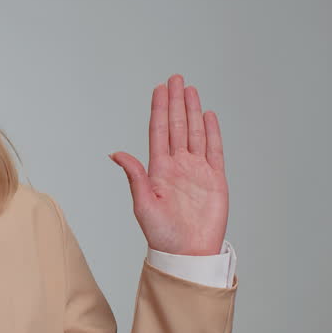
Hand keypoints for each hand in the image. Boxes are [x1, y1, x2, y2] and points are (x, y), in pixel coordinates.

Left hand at [108, 74, 228, 255]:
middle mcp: (178, 166)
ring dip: (192, 111)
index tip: (160, 89)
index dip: (159, 110)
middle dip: (176, 102)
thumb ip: (134, 176)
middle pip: (177, 126)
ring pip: (195, 133)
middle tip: (176, 79)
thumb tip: (115, 153)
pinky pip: (215, 150)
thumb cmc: (162, 235)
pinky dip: (212, 132)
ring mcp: (197, 170)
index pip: (158, 132)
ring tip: (191, 90)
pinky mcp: (215, 179)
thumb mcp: (143, 204)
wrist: (188, 253)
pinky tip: (208, 116)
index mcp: (158, 170)